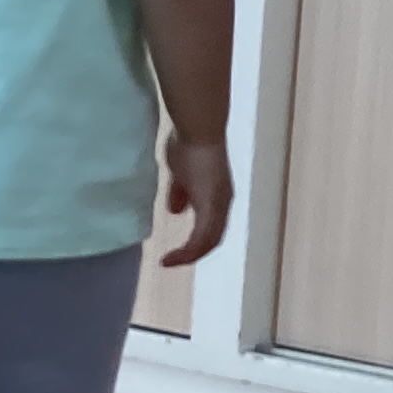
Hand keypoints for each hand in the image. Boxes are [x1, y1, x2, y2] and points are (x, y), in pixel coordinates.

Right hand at [159, 135, 232, 266]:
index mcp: (216, 196)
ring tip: (170, 261)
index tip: (176, 250)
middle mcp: (222, 203)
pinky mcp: (212, 205)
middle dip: (193, 251)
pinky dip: (188, 250)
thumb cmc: (189, 146)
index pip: (211, 227)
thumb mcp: (181, 174)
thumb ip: (180, 192)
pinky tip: (172, 256)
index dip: (196, 241)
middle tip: (173, 260)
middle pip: (212, 238)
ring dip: (189, 254)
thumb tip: (175, 210)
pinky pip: (202, 237)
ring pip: (209, 240)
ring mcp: (219, 204)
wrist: (198, 131)